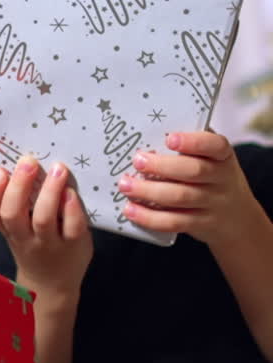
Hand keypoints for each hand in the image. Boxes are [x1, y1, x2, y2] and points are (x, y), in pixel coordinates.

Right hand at [0, 155, 91, 300]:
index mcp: (7, 230)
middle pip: (13, 213)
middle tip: (28, 161)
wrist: (52, 285)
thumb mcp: (18, 230)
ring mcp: (49, 244)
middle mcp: (24, 238)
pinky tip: (72, 193)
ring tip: (58, 168)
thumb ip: (18, 204)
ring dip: (49, 192)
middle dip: (18, 186)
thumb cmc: (34, 245)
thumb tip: (24, 163)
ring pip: (43, 219)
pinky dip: (72, 209)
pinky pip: (72, 228)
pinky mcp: (74, 246)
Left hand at [118, 130, 261, 246]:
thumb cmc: (212, 178)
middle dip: (161, 166)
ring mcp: (213, 203)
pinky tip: (130, 209)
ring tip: (125, 184)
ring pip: (180, 197)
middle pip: (193, 171)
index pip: (215, 145)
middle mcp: (222, 178)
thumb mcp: (210, 159)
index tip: (169, 139)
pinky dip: (150, 217)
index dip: (193, 142)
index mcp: (222, 155)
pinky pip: (174, 222)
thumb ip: (188, 148)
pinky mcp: (201, 224)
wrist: (238, 217)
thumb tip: (145, 137)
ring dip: (148, 191)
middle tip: (137, 161)